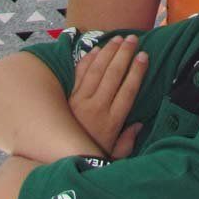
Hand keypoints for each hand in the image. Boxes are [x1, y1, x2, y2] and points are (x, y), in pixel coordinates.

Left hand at [68, 34, 147, 155]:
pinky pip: (79, 74)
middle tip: (133, 39)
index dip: (137, 71)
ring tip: (118, 38)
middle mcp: (97, 108)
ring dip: (109, 52)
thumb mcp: (113, 157)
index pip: (128, 90)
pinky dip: (88, 60)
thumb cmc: (89, 157)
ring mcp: (81, 101)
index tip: (144, 55)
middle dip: (125, 54)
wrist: (55, 160)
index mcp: (112, 122)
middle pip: (114, 75)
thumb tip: (139, 125)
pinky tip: (97, 49)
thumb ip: (127, 142)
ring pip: (97, 70)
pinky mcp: (69, 98)